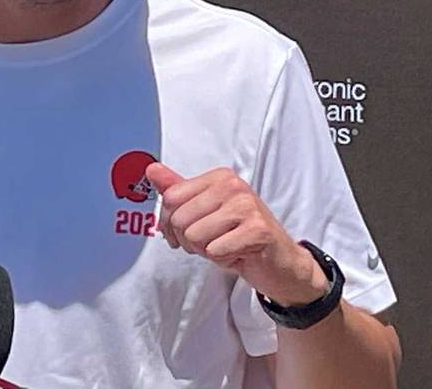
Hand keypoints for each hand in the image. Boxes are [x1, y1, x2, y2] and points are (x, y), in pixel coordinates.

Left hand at [146, 163, 326, 306]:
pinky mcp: (257, 230)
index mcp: (219, 177)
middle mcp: (233, 186)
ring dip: (206, 251)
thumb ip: (178, 190)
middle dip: (189, 241)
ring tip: (226, 246)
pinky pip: (214, 251)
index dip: (170, 224)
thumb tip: (152, 170)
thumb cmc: (240, 235)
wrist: (279, 262)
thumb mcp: (205, 211)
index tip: (185, 233)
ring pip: (194, 237)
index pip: (170, 199)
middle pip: (180, 220)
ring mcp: (247, 206)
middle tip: (211, 242)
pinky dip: (222, 260)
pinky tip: (238, 254)